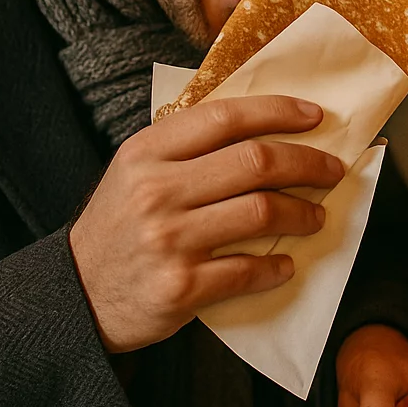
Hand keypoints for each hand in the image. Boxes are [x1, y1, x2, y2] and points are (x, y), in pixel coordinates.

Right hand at [68, 95, 342, 352]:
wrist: (76, 295)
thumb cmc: (120, 226)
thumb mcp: (136, 171)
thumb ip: (187, 147)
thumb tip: (265, 127)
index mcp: (147, 152)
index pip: (226, 117)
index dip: (279, 112)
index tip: (315, 116)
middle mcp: (157, 191)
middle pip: (256, 162)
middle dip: (307, 163)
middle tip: (331, 170)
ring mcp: (170, 239)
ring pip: (262, 212)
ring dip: (302, 213)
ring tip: (315, 216)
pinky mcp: (181, 287)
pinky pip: (248, 270)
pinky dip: (277, 266)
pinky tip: (286, 263)